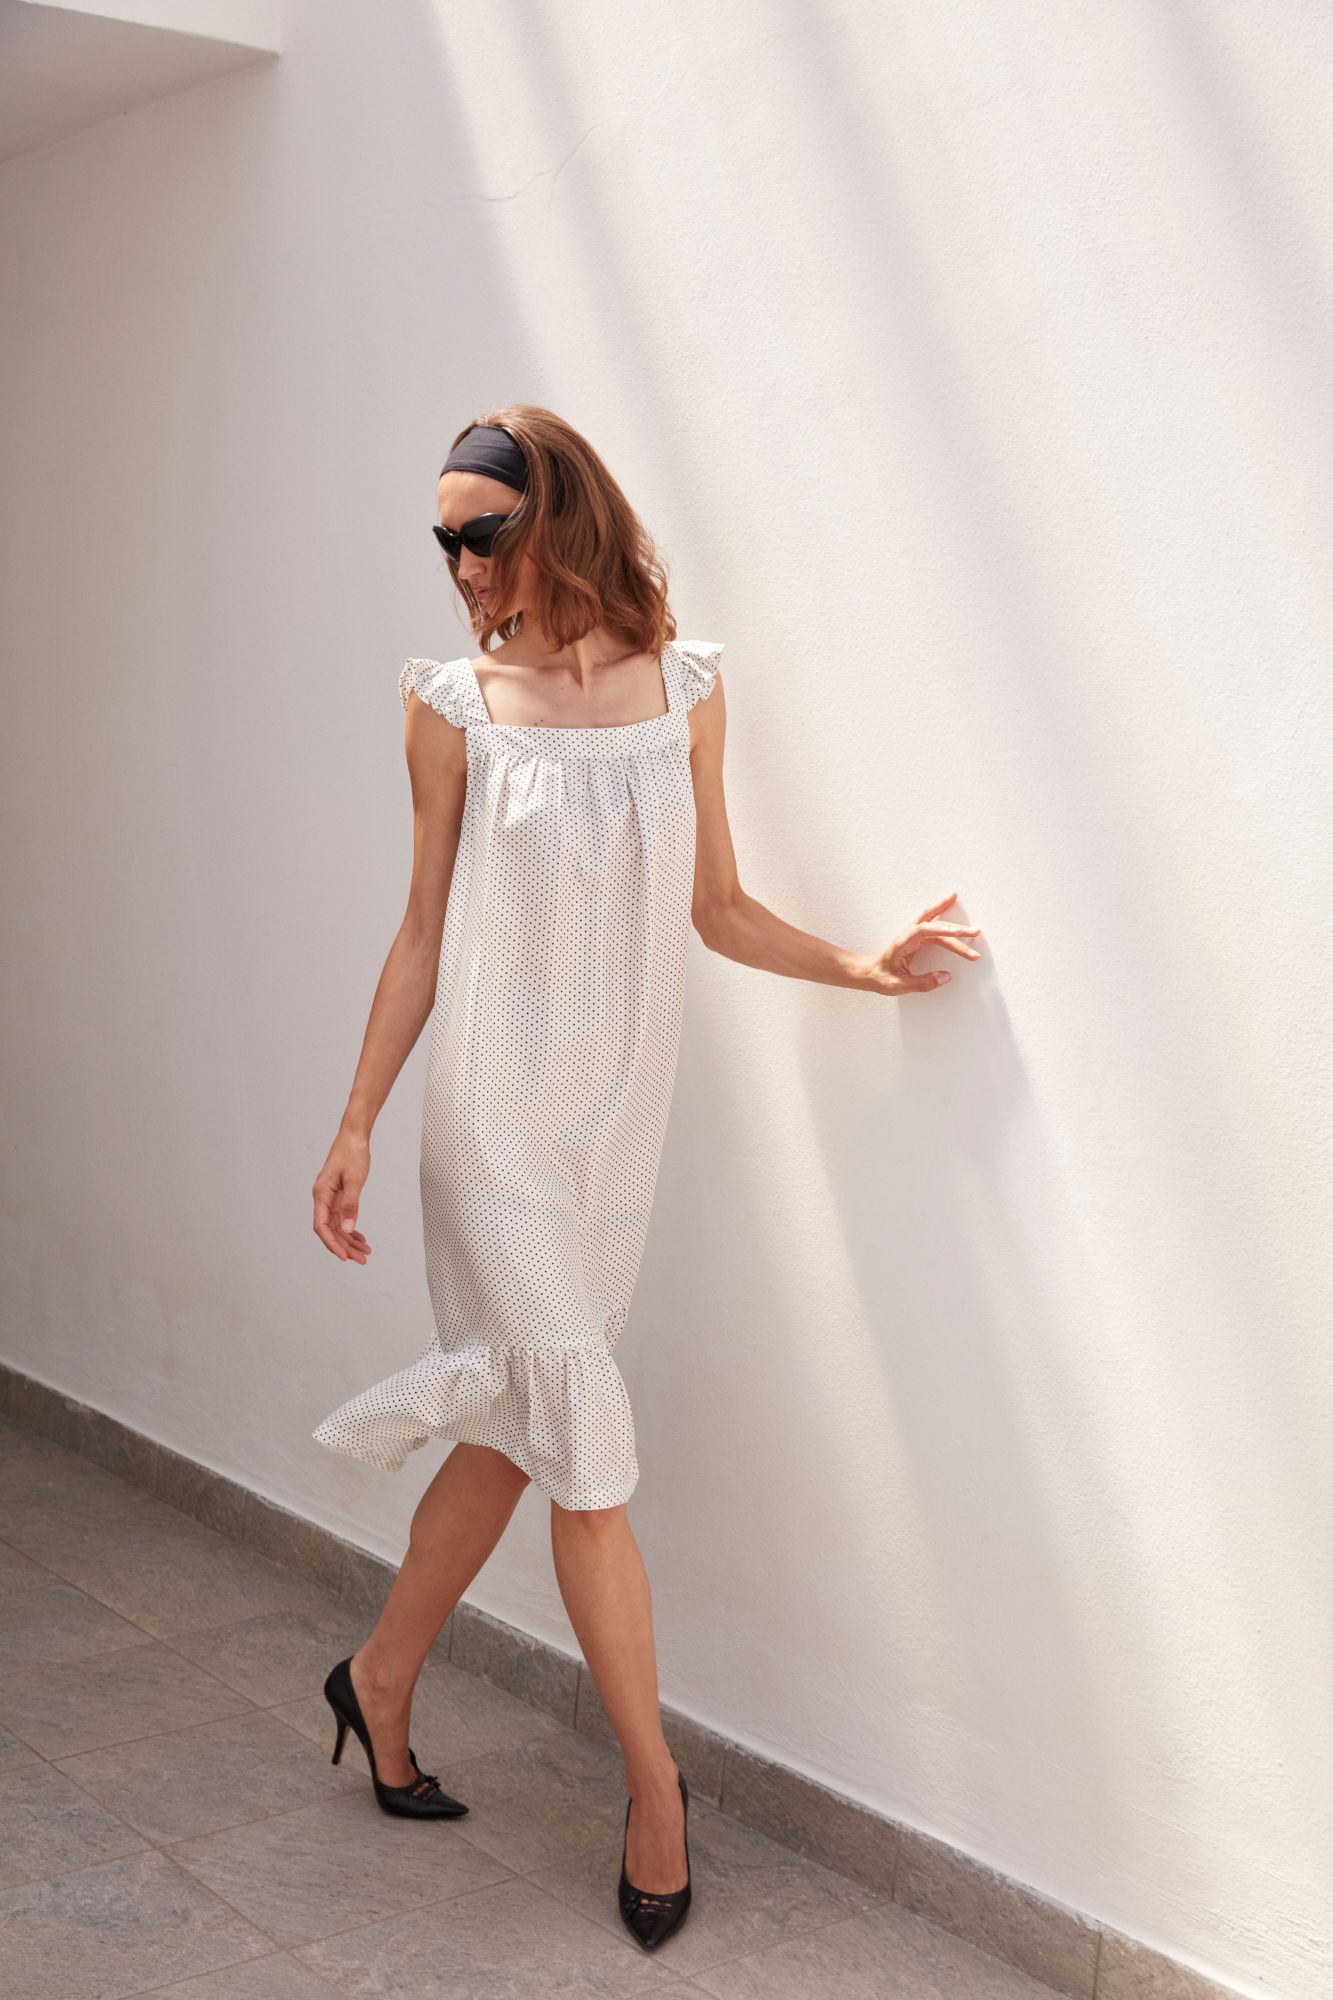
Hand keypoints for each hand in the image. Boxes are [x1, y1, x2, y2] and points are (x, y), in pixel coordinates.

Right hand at [313, 1130, 372, 1262]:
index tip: (344, 1256)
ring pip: (337, 1226)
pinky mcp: (338, 1195)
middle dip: (344, 1246)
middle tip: (361, 1259)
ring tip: (365, 1252)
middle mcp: (323, 1198)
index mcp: (321, 1194)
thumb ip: (351, 1205)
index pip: (322, 1226)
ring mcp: (330, 1197)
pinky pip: (342, 1217)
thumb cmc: (352, 1153)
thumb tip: (348, 1229)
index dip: (332, 1243)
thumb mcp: (355, 1179)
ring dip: (350, 1240)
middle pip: (330, 1230)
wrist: (354, 1135)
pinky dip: (351, 1228)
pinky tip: (360, 1238)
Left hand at [861, 891, 981, 995]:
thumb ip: (922, 983)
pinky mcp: (917, 938)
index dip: (944, 931)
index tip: (960, 934)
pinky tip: (950, 905)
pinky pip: (933, 925)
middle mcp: (909, 935)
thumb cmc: (880, 977)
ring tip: (969, 919)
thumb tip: (946, 977)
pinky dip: (943, 916)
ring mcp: (913, 935)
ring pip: (935, 924)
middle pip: (935, 926)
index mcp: (903, 943)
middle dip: (956, 929)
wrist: (869, 972)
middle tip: (975, 932)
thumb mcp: (899, 985)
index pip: (926, 931)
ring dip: (953, 923)